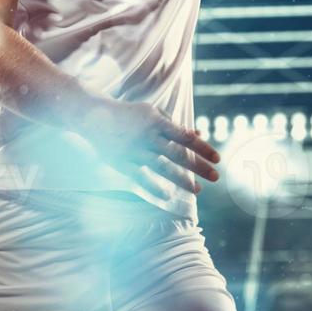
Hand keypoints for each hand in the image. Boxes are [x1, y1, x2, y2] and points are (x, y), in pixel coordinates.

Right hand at [79, 98, 219, 198]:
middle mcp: (147, 137)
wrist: (93, 116)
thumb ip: (174, 125)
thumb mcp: (151, 113)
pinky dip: (154, 187)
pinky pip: (141, 178)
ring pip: (162, 168)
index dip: (203, 148)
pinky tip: (168, 197)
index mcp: (157, 122)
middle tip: (216, 177)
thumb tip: (198, 135)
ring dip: (182, 180)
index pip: (186, 137)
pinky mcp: (122, 163)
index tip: (218, 158)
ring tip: (197, 191)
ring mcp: (134, 151)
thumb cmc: (128, 114)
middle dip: (198, 167)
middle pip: (178, 154)